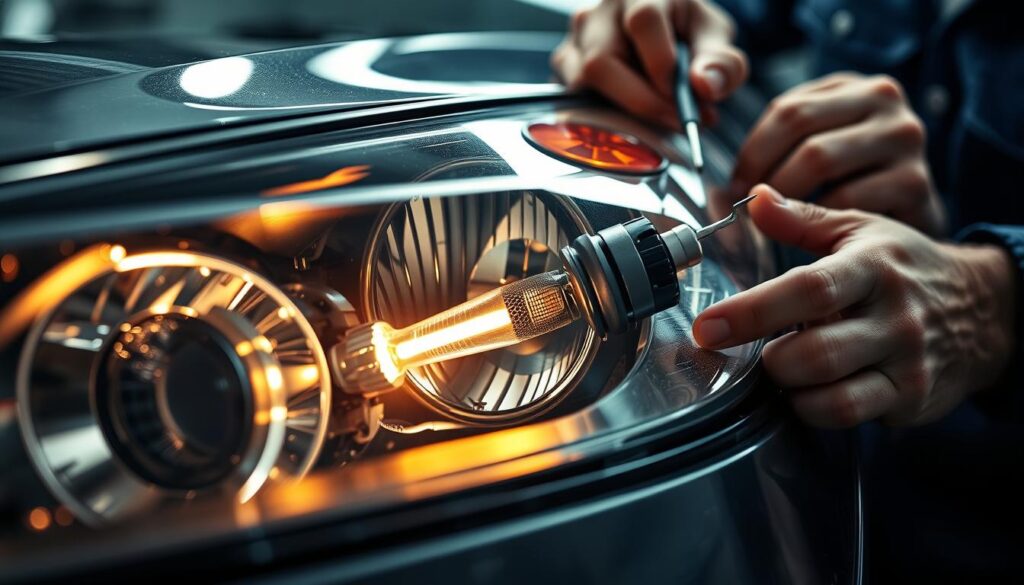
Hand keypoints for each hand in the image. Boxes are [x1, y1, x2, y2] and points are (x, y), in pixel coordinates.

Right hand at [551, 0, 747, 127]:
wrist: (661, 29)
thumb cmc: (685, 31)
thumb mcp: (714, 38)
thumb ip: (721, 62)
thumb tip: (704, 86)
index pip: (643, 22)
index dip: (663, 67)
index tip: (684, 100)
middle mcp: (598, 10)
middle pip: (602, 60)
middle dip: (641, 100)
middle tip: (673, 121)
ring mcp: (575, 38)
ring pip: (583, 81)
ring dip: (624, 108)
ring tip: (658, 115)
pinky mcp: (565, 64)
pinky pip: (574, 97)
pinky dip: (607, 113)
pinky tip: (634, 113)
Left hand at [693, 185, 1015, 427]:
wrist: (984, 309)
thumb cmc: (906, 267)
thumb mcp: (859, 230)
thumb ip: (802, 218)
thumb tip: (754, 198)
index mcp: (873, 267)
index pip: (808, 289)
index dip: (751, 311)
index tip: (707, 327)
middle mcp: (893, 317)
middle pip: (814, 352)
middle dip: (768, 359)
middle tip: (753, 348)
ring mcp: (906, 363)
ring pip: (830, 395)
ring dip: (789, 387)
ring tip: (782, 365)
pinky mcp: (910, 399)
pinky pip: (848, 416)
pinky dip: (813, 408)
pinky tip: (807, 389)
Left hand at [731, 73, 946, 235]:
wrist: (913, 232)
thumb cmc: (855, 188)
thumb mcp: (823, 150)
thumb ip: (784, 148)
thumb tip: (734, 184)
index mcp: (854, 87)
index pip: (788, 109)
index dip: (753, 151)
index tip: (738, 186)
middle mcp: (886, 100)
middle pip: (801, 129)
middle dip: (766, 175)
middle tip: (750, 209)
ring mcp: (906, 137)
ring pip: (819, 160)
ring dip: (786, 197)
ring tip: (778, 220)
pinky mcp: (916, 181)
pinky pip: (846, 199)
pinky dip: (820, 220)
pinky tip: (816, 234)